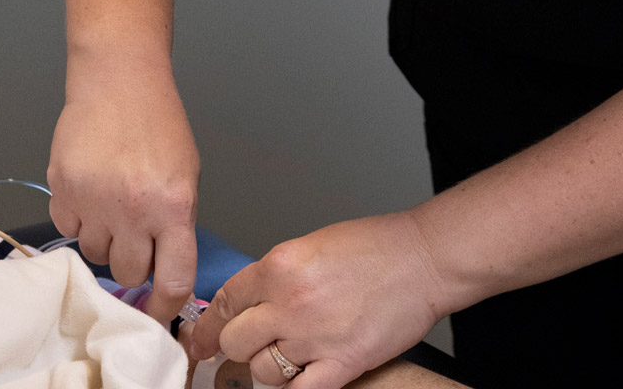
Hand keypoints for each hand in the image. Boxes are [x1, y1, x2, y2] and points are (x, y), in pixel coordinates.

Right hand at [46, 52, 199, 322]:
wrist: (118, 80)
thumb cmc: (159, 125)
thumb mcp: (186, 176)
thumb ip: (176, 225)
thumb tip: (163, 272)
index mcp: (174, 208)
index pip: (174, 280)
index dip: (165, 307)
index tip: (158, 313)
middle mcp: (134, 210)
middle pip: (129, 275)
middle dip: (133, 263)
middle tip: (134, 236)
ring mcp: (94, 201)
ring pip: (95, 256)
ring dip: (104, 240)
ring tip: (110, 207)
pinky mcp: (62, 188)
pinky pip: (67, 230)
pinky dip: (77, 219)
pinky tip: (88, 192)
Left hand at [186, 212, 456, 388]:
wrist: (423, 260)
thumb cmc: (376, 248)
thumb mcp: (310, 246)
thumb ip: (276, 276)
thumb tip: (249, 303)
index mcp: (279, 266)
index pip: (224, 302)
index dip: (207, 325)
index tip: (199, 338)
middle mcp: (290, 302)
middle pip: (236, 341)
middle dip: (236, 347)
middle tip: (246, 349)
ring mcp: (315, 336)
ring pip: (262, 371)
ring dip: (268, 369)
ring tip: (287, 357)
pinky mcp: (343, 363)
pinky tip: (302, 378)